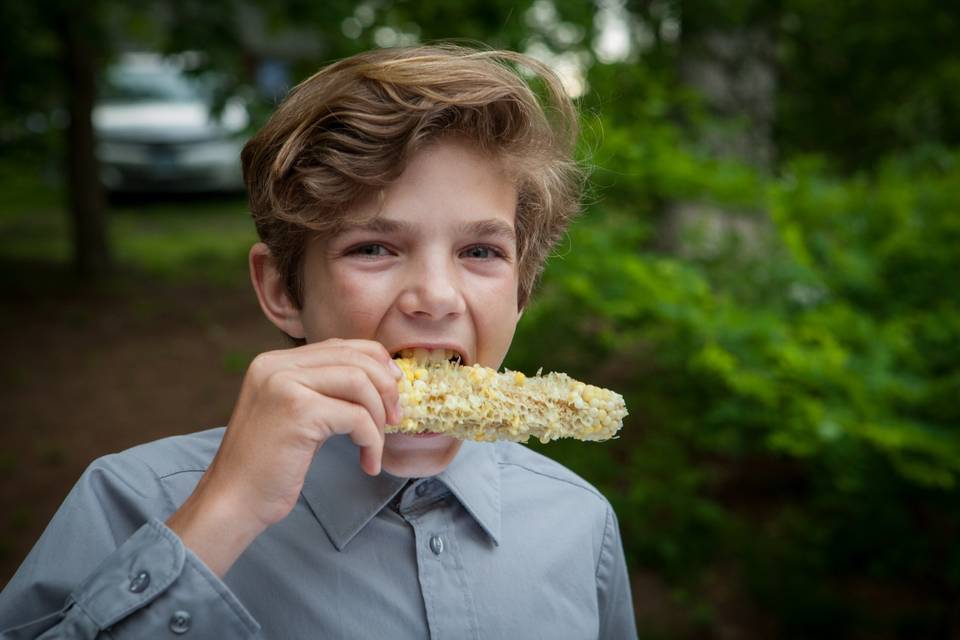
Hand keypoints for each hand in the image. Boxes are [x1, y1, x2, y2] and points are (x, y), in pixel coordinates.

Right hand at [167, 338, 401, 575]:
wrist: (233, 501)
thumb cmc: (268, 466)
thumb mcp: (296, 413)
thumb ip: (324, 389)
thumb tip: (381, 377)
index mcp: (274, 361)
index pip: (341, 345)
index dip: (377, 364)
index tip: (393, 390)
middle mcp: (276, 365)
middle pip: (356, 358)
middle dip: (386, 388)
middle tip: (394, 419)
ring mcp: (285, 384)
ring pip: (360, 383)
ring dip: (379, 417)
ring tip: (376, 445)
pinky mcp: (298, 411)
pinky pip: (356, 417)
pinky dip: (372, 441)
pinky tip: (367, 463)